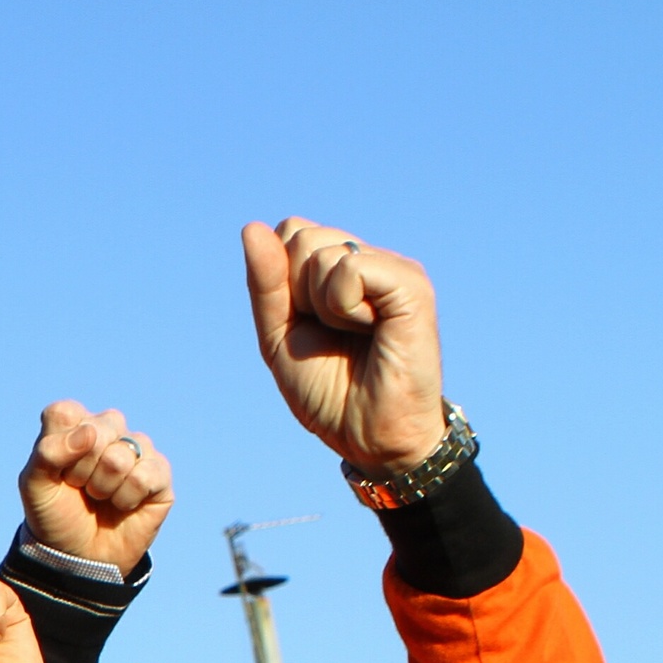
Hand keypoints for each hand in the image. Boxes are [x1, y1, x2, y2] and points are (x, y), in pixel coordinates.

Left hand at [18, 401, 169, 569]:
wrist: (76, 556)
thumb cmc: (55, 515)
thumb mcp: (35, 486)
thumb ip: (48, 453)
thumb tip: (91, 433)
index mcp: (74, 425)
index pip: (65, 413)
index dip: (57, 449)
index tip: (56, 471)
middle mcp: (108, 430)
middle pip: (96, 431)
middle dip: (80, 470)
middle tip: (78, 487)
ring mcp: (137, 450)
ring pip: (120, 456)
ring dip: (102, 487)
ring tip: (99, 497)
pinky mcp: (159, 473)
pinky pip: (145, 475)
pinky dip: (126, 498)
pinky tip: (122, 505)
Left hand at [241, 218, 446, 469]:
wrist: (368, 434)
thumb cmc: (328, 392)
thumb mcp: (279, 336)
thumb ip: (265, 285)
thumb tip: (251, 228)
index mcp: (339, 269)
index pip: (289, 233)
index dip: (280, 280)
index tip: (305, 324)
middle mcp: (368, 260)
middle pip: (300, 235)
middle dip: (297, 293)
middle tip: (330, 332)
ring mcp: (392, 269)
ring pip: (320, 252)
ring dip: (321, 306)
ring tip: (354, 334)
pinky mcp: (411, 283)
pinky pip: (349, 269)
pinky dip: (343, 306)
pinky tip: (371, 329)